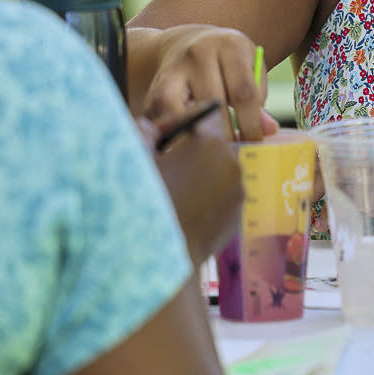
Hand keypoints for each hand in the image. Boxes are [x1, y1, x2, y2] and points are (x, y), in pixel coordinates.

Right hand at [140, 108, 244, 262]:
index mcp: (210, 143)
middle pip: (214, 144)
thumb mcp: (135, 162)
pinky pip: (222, 199)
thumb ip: (144, 134)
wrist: (154, 261)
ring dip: (201, 174)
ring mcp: (238, 193)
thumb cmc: (141, 205)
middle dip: (193, 149)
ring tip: (174, 190)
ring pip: (219, 172)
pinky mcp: (236, 218)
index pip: (208, 113)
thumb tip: (149, 125)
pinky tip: (183, 211)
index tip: (167, 132)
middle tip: (166, 162)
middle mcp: (233, 164)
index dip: (186, 118)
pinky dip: (207, 199)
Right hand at [142, 24, 276, 141]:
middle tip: (234, 154)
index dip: (250, 123)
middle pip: (213, 102)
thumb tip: (269, 130)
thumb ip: (258, 98)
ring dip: (198, 137)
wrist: (186, 43)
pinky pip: (164, 117)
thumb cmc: (226, 63)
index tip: (255, 143)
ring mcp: (174, 68)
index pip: (244, 91)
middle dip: (226, 134)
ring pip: (184, 111)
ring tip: (211, 154)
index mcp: (232, 45)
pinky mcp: (155, 86)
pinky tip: (187, 147)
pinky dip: (176, 134)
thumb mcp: (248, 69)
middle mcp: (200, 52)